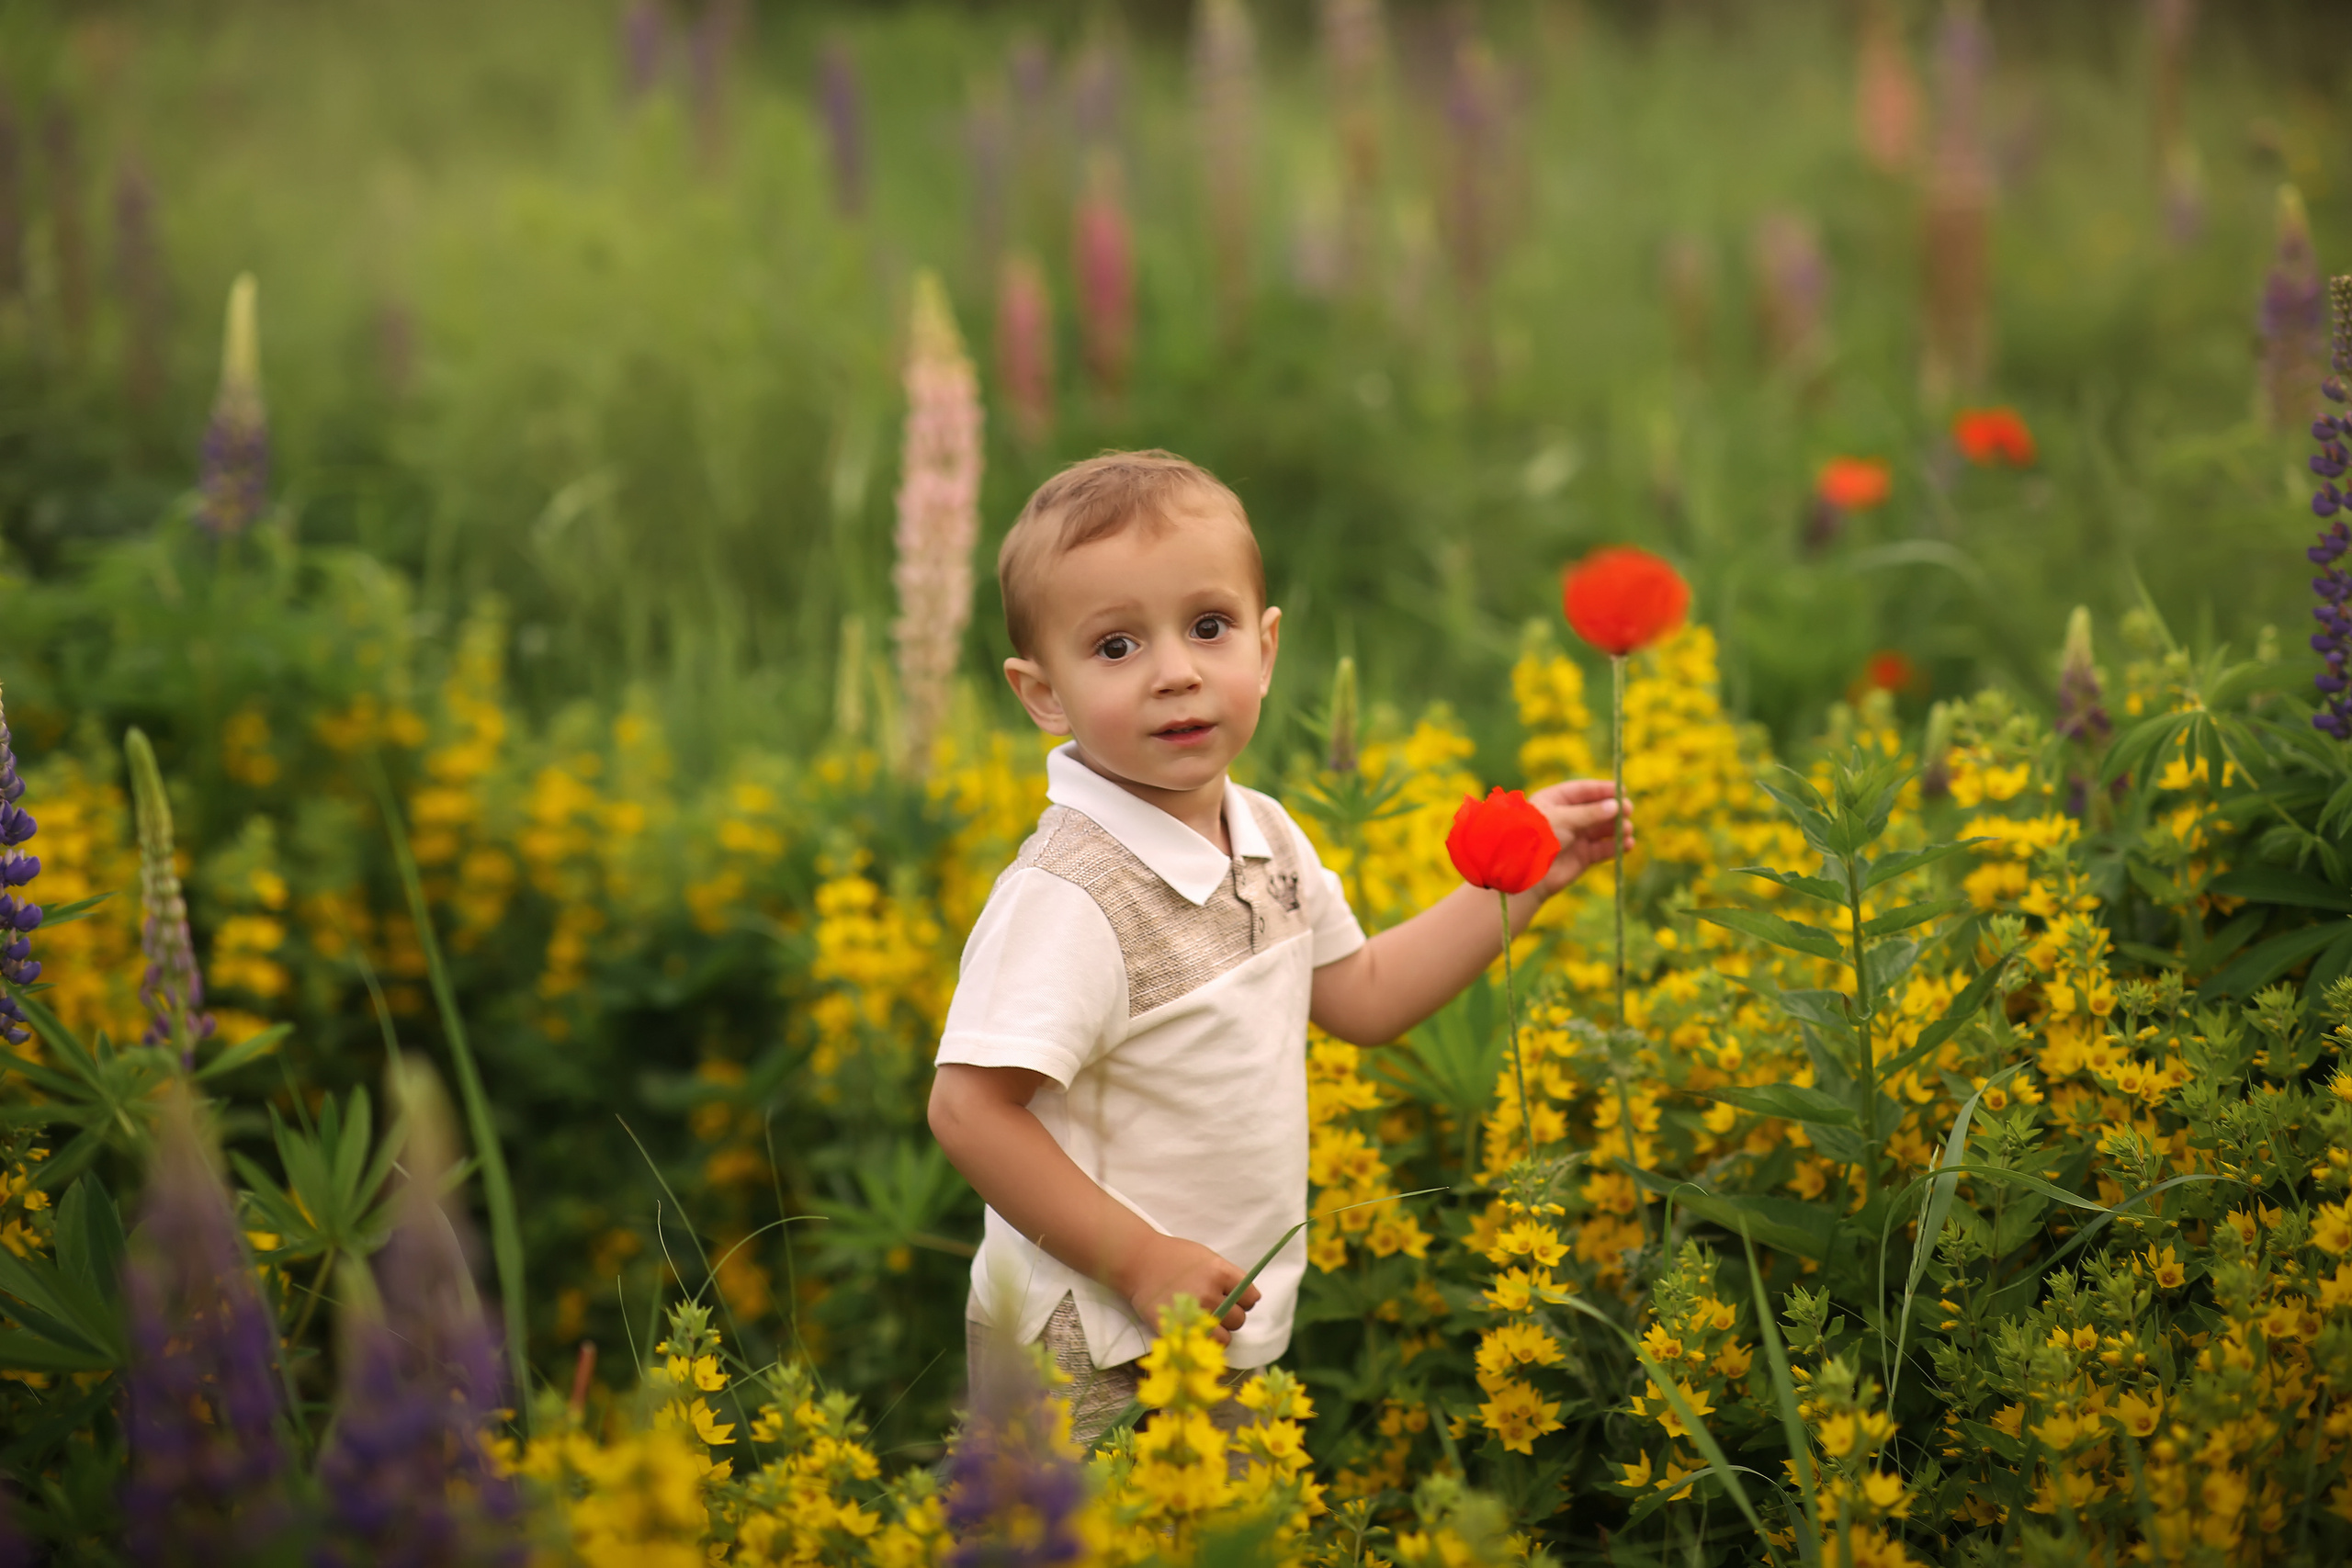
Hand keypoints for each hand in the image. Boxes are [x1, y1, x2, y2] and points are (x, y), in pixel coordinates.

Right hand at [1114, 1233, 1259, 1343]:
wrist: (1139, 1261)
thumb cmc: (1174, 1256)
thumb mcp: (1207, 1257)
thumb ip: (1227, 1277)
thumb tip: (1246, 1297)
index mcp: (1220, 1272)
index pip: (1251, 1298)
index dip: (1244, 1300)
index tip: (1235, 1299)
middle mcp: (1211, 1294)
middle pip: (1240, 1319)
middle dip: (1231, 1316)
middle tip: (1216, 1310)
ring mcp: (1195, 1313)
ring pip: (1226, 1336)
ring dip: (1220, 1332)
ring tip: (1206, 1322)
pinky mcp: (1180, 1328)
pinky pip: (1205, 1344)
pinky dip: (1205, 1341)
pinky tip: (1198, 1331)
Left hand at [1525, 778, 1632, 898]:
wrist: (1527, 874)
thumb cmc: (1539, 837)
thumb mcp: (1563, 819)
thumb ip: (1590, 813)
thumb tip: (1616, 806)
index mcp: (1555, 801)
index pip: (1582, 791)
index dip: (1603, 789)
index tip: (1623, 790)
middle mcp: (1567, 818)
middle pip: (1596, 809)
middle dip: (1613, 809)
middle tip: (1628, 809)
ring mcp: (1575, 838)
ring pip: (1602, 829)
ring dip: (1617, 828)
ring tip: (1627, 829)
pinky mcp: (1583, 857)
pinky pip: (1603, 849)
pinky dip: (1616, 846)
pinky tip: (1627, 844)